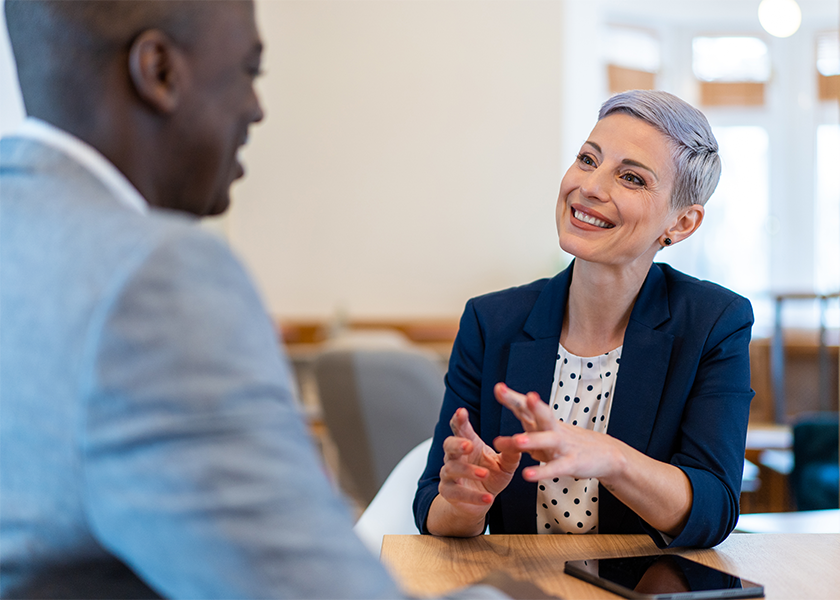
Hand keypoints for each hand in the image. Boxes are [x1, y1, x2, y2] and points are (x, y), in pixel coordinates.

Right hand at [437, 407, 520, 516]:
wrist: (481, 501)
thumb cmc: (492, 476)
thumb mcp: (505, 464)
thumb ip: (511, 453)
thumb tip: (520, 441)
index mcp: (468, 444)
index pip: (460, 429)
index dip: (459, 420)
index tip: (462, 412)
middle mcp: (455, 457)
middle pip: (448, 445)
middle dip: (457, 444)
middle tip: (469, 445)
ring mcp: (449, 474)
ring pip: (452, 469)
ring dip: (468, 471)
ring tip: (485, 474)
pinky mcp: (449, 492)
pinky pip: (458, 493)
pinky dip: (473, 496)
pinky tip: (488, 498)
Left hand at [492, 382, 624, 483]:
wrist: (606, 455)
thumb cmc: (569, 444)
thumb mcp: (546, 436)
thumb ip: (523, 437)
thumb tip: (498, 442)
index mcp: (544, 422)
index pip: (528, 406)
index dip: (512, 397)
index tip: (498, 388)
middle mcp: (553, 429)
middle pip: (539, 413)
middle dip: (524, 403)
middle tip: (506, 394)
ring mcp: (563, 445)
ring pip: (547, 439)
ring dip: (532, 439)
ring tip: (517, 440)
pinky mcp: (571, 463)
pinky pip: (555, 468)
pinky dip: (542, 471)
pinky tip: (528, 475)